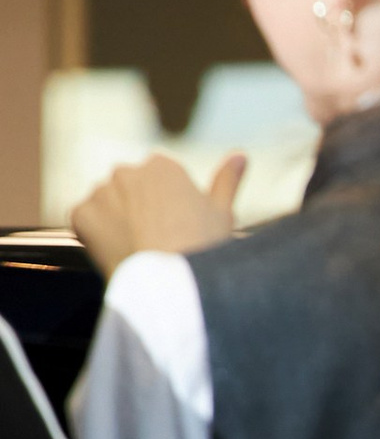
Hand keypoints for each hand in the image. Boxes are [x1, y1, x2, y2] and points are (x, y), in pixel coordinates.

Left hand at [71, 151, 245, 277]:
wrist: (171, 283)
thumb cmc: (204, 249)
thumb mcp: (223, 213)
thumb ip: (227, 180)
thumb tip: (240, 154)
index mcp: (162, 166)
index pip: (159, 185)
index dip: (168, 212)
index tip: (176, 234)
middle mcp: (127, 171)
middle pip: (129, 192)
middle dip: (138, 213)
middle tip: (155, 246)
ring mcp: (101, 192)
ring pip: (106, 206)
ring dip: (116, 223)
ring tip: (137, 252)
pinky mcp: (81, 214)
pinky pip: (86, 223)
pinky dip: (95, 237)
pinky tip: (118, 253)